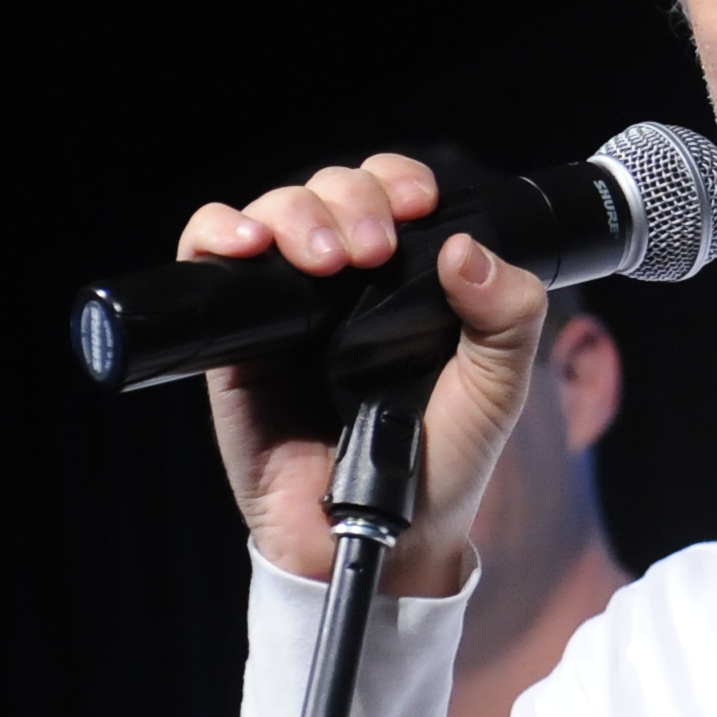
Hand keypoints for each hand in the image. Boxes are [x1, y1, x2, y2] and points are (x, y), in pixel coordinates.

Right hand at [178, 153, 546, 598]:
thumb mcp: (498, 387)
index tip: (418, 204)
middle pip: (328, 190)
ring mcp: (286, 307)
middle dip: (349, 199)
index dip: (398, 180)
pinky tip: (247, 246)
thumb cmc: (442, 463)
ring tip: (323, 258)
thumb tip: (467, 248)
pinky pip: (207, 260)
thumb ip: (509, 317)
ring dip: (294, 213)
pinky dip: (218, 233)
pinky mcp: (234, 340)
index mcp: (406, 279)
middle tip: (370, 251)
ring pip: (271, 212)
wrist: (380, 536)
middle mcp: (343, 282)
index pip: (390, 193)